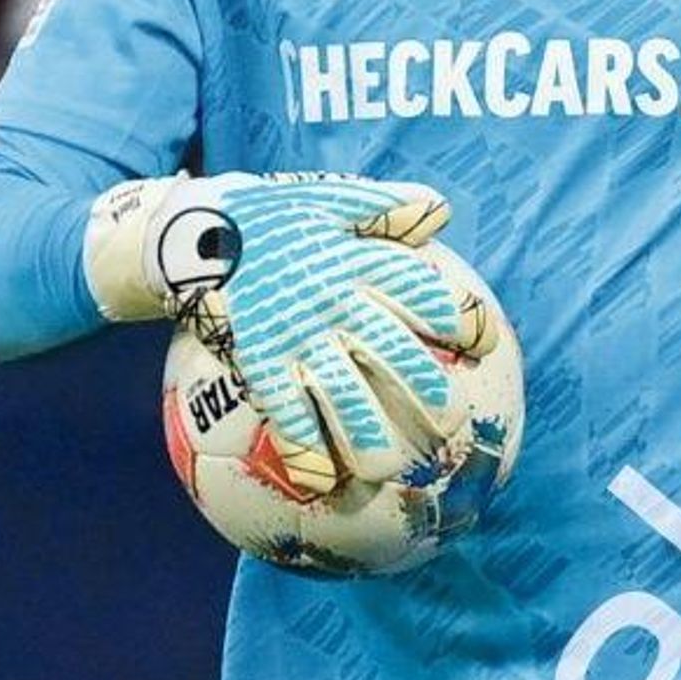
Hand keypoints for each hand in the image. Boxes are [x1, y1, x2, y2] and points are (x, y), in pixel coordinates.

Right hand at [85, 168, 491, 495]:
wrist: (195, 231)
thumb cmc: (274, 216)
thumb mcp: (330, 198)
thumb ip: (386, 207)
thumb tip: (440, 210)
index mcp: (356, 261)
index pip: (418, 289)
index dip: (457, 317)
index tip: (485, 343)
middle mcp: (332, 300)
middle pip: (389, 348)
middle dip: (423, 387)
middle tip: (451, 424)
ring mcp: (295, 333)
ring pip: (340, 388)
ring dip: (368, 431)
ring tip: (391, 470)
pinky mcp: (258, 358)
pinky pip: (283, 407)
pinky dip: (301, 445)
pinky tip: (321, 481)